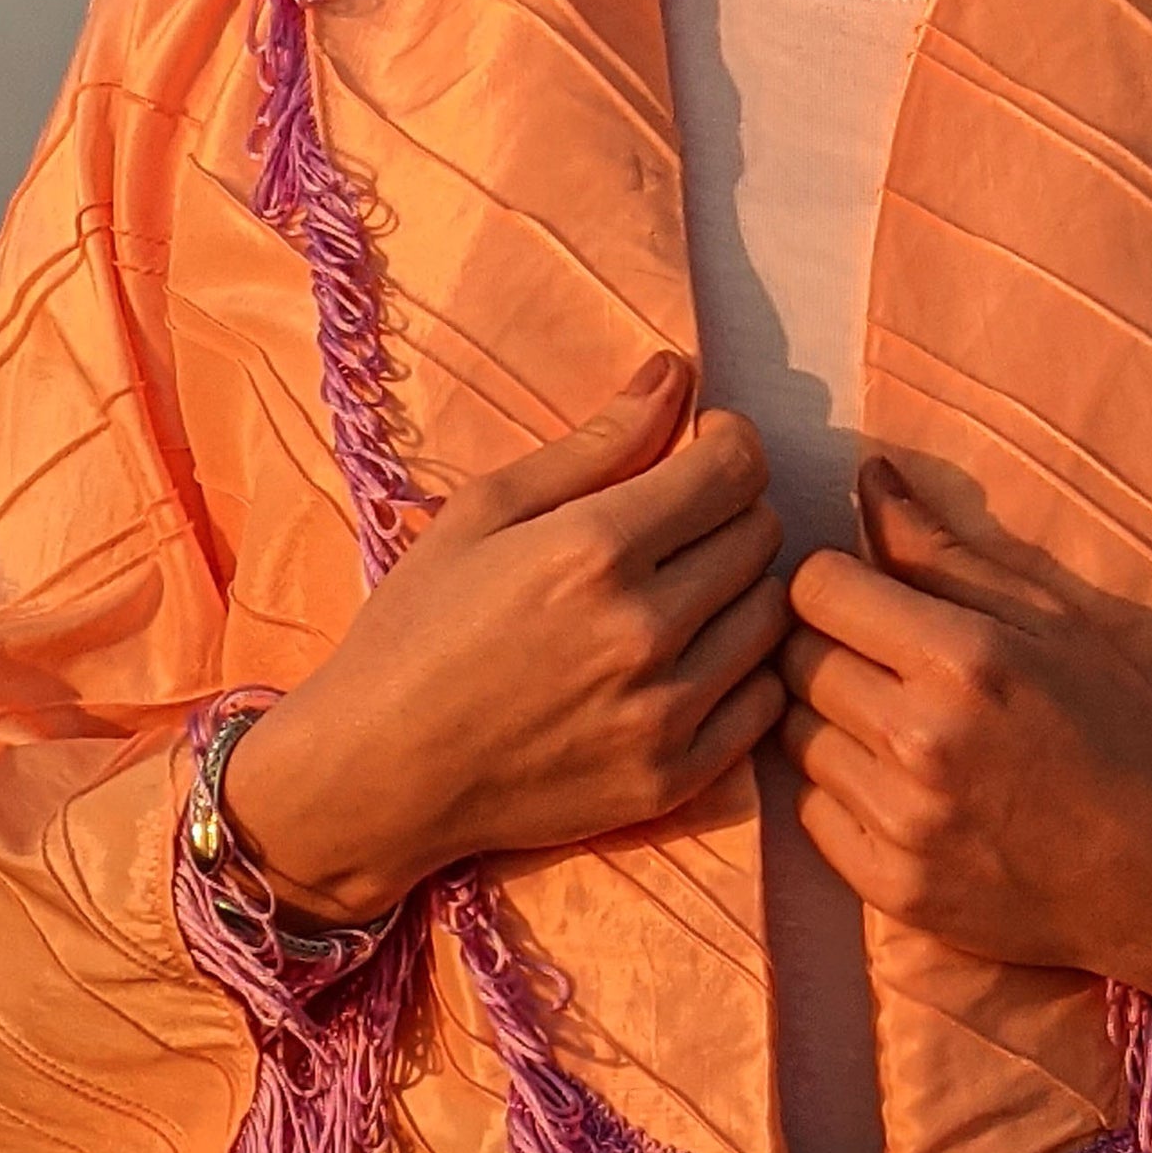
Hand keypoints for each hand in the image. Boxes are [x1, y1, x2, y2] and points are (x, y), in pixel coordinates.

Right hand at [223, 356, 787, 922]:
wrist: (379, 775)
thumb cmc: (416, 632)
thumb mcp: (484, 512)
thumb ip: (595, 443)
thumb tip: (678, 373)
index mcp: (595, 550)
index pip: (736, 468)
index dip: (727, 445)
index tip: (700, 453)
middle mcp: (643, 631)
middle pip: (761, 536)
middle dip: (731, 513)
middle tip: (679, 527)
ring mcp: (665, 714)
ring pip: (771, 618)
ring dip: (741, 593)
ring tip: (681, 595)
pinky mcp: (675, 779)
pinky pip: (764, 704)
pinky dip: (742, 674)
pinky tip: (687, 663)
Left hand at [780, 460, 1151, 1125]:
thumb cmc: (1117, 734)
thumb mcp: (1053, 623)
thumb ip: (947, 554)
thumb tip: (867, 479)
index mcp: (967, 657)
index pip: (816, 587)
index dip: (834, 584)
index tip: (865, 600)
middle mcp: (923, 739)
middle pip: (795, 661)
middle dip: (826, 650)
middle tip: (880, 666)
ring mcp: (902, 821)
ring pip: (794, 738)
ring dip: (829, 725)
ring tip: (894, 730)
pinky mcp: (890, 887)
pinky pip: (809, 815)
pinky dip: (839, 797)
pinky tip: (901, 792)